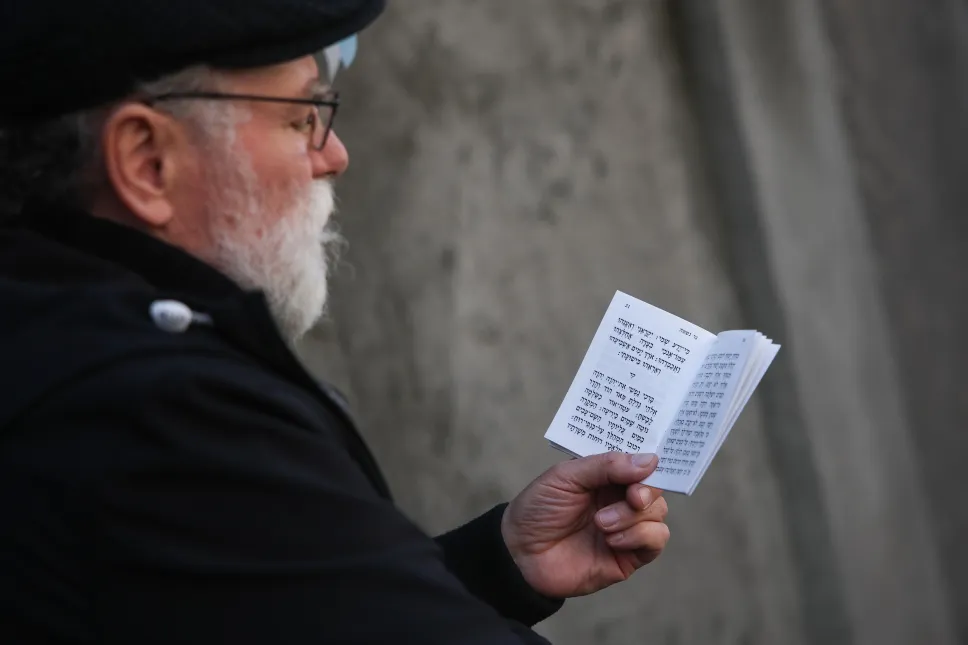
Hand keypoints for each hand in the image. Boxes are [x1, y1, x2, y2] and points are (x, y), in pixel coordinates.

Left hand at [501, 452, 668, 598]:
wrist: (521, 554)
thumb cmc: (538, 510)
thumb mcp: (565, 477)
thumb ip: (605, 465)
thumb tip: (650, 460)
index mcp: (606, 476)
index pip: (640, 464)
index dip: (648, 465)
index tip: (646, 469)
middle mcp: (619, 499)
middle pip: (655, 489)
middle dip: (646, 492)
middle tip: (630, 497)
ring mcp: (627, 527)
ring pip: (658, 514)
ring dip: (633, 517)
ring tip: (601, 524)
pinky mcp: (630, 556)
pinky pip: (656, 541)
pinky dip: (639, 536)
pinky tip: (611, 540)